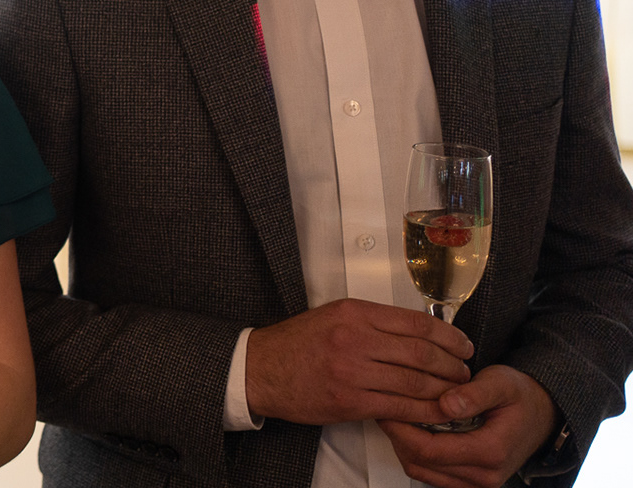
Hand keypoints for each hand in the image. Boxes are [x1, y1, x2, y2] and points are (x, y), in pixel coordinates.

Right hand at [245, 298, 472, 425]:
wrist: (260, 369)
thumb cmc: (297, 344)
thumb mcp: (333, 316)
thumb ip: (373, 322)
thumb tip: (418, 333)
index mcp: (353, 313)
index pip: (414, 322)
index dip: (448, 336)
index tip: (462, 345)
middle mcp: (354, 339)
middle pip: (421, 353)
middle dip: (452, 365)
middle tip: (465, 371)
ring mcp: (351, 372)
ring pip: (415, 382)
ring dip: (444, 390)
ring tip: (457, 393)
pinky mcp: (349, 401)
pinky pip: (399, 408)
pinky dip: (425, 412)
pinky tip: (437, 412)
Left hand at [378, 365, 558, 487]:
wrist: (540, 414)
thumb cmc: (519, 396)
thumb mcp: (501, 383)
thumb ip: (474, 394)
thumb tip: (446, 404)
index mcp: (490, 452)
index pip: (429, 449)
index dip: (400, 429)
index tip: (386, 407)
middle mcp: (484, 475)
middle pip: (420, 463)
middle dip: (397, 435)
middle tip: (386, 407)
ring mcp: (477, 482)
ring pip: (421, 471)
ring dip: (404, 446)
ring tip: (398, 416)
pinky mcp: (469, 481)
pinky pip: (431, 473)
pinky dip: (416, 454)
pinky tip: (414, 429)